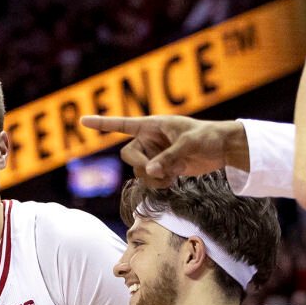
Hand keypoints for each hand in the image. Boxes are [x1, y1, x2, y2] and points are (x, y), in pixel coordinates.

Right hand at [80, 115, 243, 188]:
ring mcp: (154, 155)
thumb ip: (168, 158)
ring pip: (138, 171)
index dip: (102, 124)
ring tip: (172, 175)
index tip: (82, 121)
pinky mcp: (162, 168)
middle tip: (160, 170)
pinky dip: (159, 183)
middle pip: (128, 156)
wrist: (223, 149)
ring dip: (152, 178)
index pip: (122, 124)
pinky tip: (175, 178)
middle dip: (142, 165)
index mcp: (152, 125)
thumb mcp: (189, 144)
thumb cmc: (208, 137)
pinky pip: (149, 180)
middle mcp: (149, 139)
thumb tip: (150, 172)